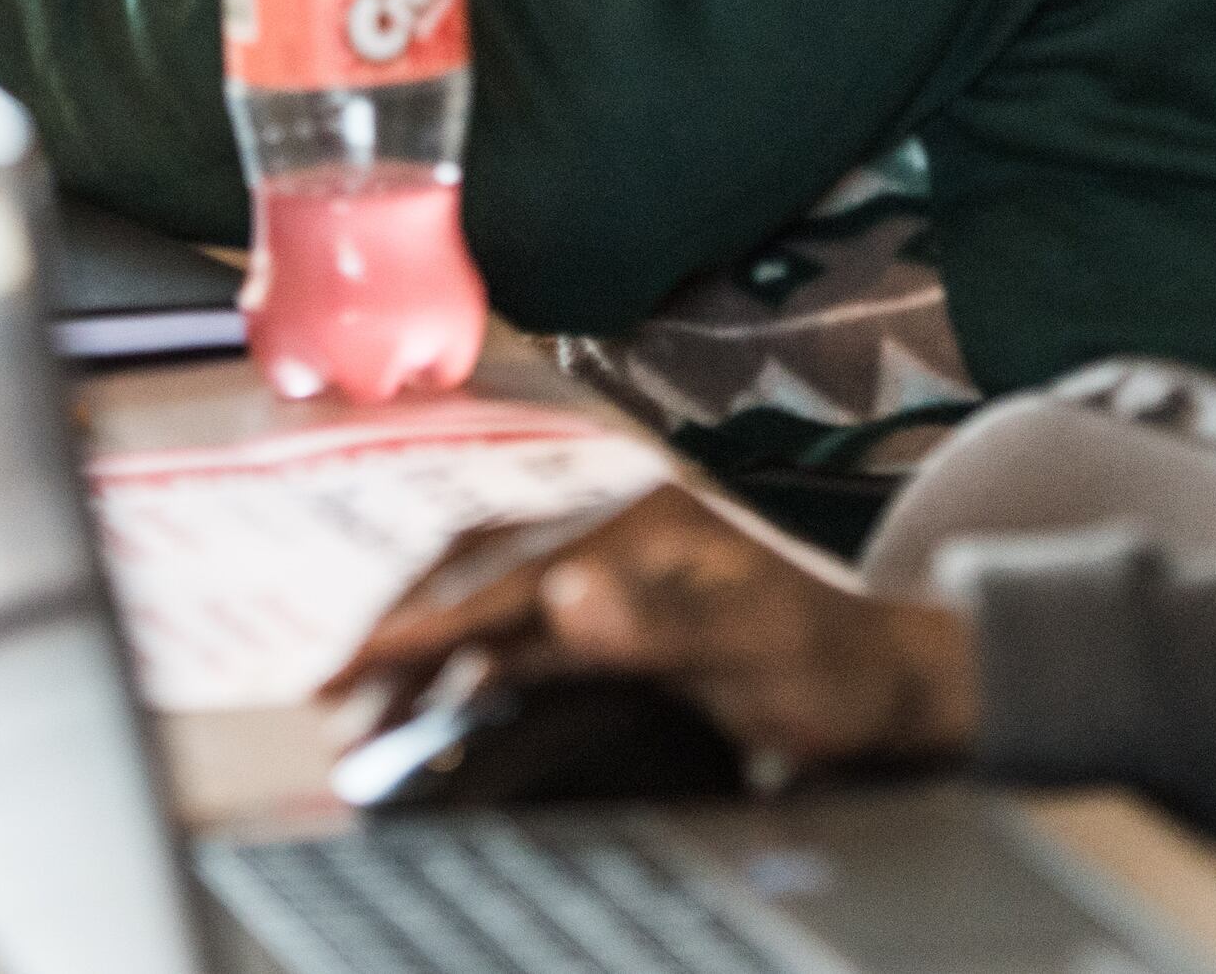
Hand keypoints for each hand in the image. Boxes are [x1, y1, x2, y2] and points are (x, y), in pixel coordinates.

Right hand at [325, 487, 976, 777]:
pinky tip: (426, 691)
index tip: (355, 662)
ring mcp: (604, 568)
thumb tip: (567, 598)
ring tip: (355, 698)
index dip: (422, 621)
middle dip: (394, 626)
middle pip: (473, 569)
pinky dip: (458, 661)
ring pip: (482, 598)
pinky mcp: (608, 612)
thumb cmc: (830, 667)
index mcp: (632, 518)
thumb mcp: (754, 646)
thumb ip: (658, 621)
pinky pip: (510, 631)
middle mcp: (608, 527)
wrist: (889, 688)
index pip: (501, 570)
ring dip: (418, 646)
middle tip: (327, 689)